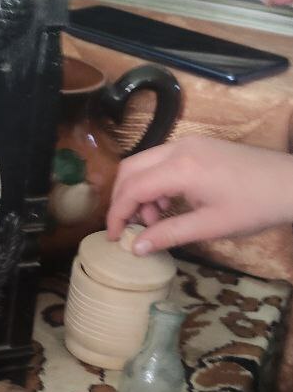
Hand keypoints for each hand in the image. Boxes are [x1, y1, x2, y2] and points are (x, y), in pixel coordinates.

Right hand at [106, 137, 292, 255]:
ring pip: (145, 163)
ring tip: (155, 220)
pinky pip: (163, 160)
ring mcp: (190, 143)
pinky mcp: (199, 145)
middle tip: (128, 228)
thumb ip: (169, 234)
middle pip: (131, 169)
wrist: (290, 184)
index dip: (117, 214)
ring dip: (140, 191)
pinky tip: (170, 205)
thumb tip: (136, 248)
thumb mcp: (210, 226)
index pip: (132, 188)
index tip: (115, 237)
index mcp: (181, 168)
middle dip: (123, 199)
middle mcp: (180, 148)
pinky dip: (156, 182)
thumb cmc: (255, 207)